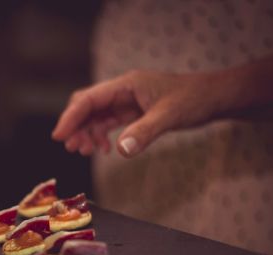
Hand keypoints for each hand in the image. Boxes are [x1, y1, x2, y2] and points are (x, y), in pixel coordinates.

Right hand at [51, 70, 221, 157]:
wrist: (214, 98)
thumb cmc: (194, 99)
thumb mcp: (169, 116)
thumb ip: (144, 133)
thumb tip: (121, 151)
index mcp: (126, 85)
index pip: (89, 99)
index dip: (71, 117)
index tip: (59, 136)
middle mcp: (122, 91)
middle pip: (87, 106)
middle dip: (76, 127)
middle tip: (73, 148)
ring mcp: (126, 101)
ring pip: (95, 116)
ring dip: (86, 133)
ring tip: (85, 151)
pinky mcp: (132, 112)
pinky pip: (108, 123)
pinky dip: (100, 136)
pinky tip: (105, 150)